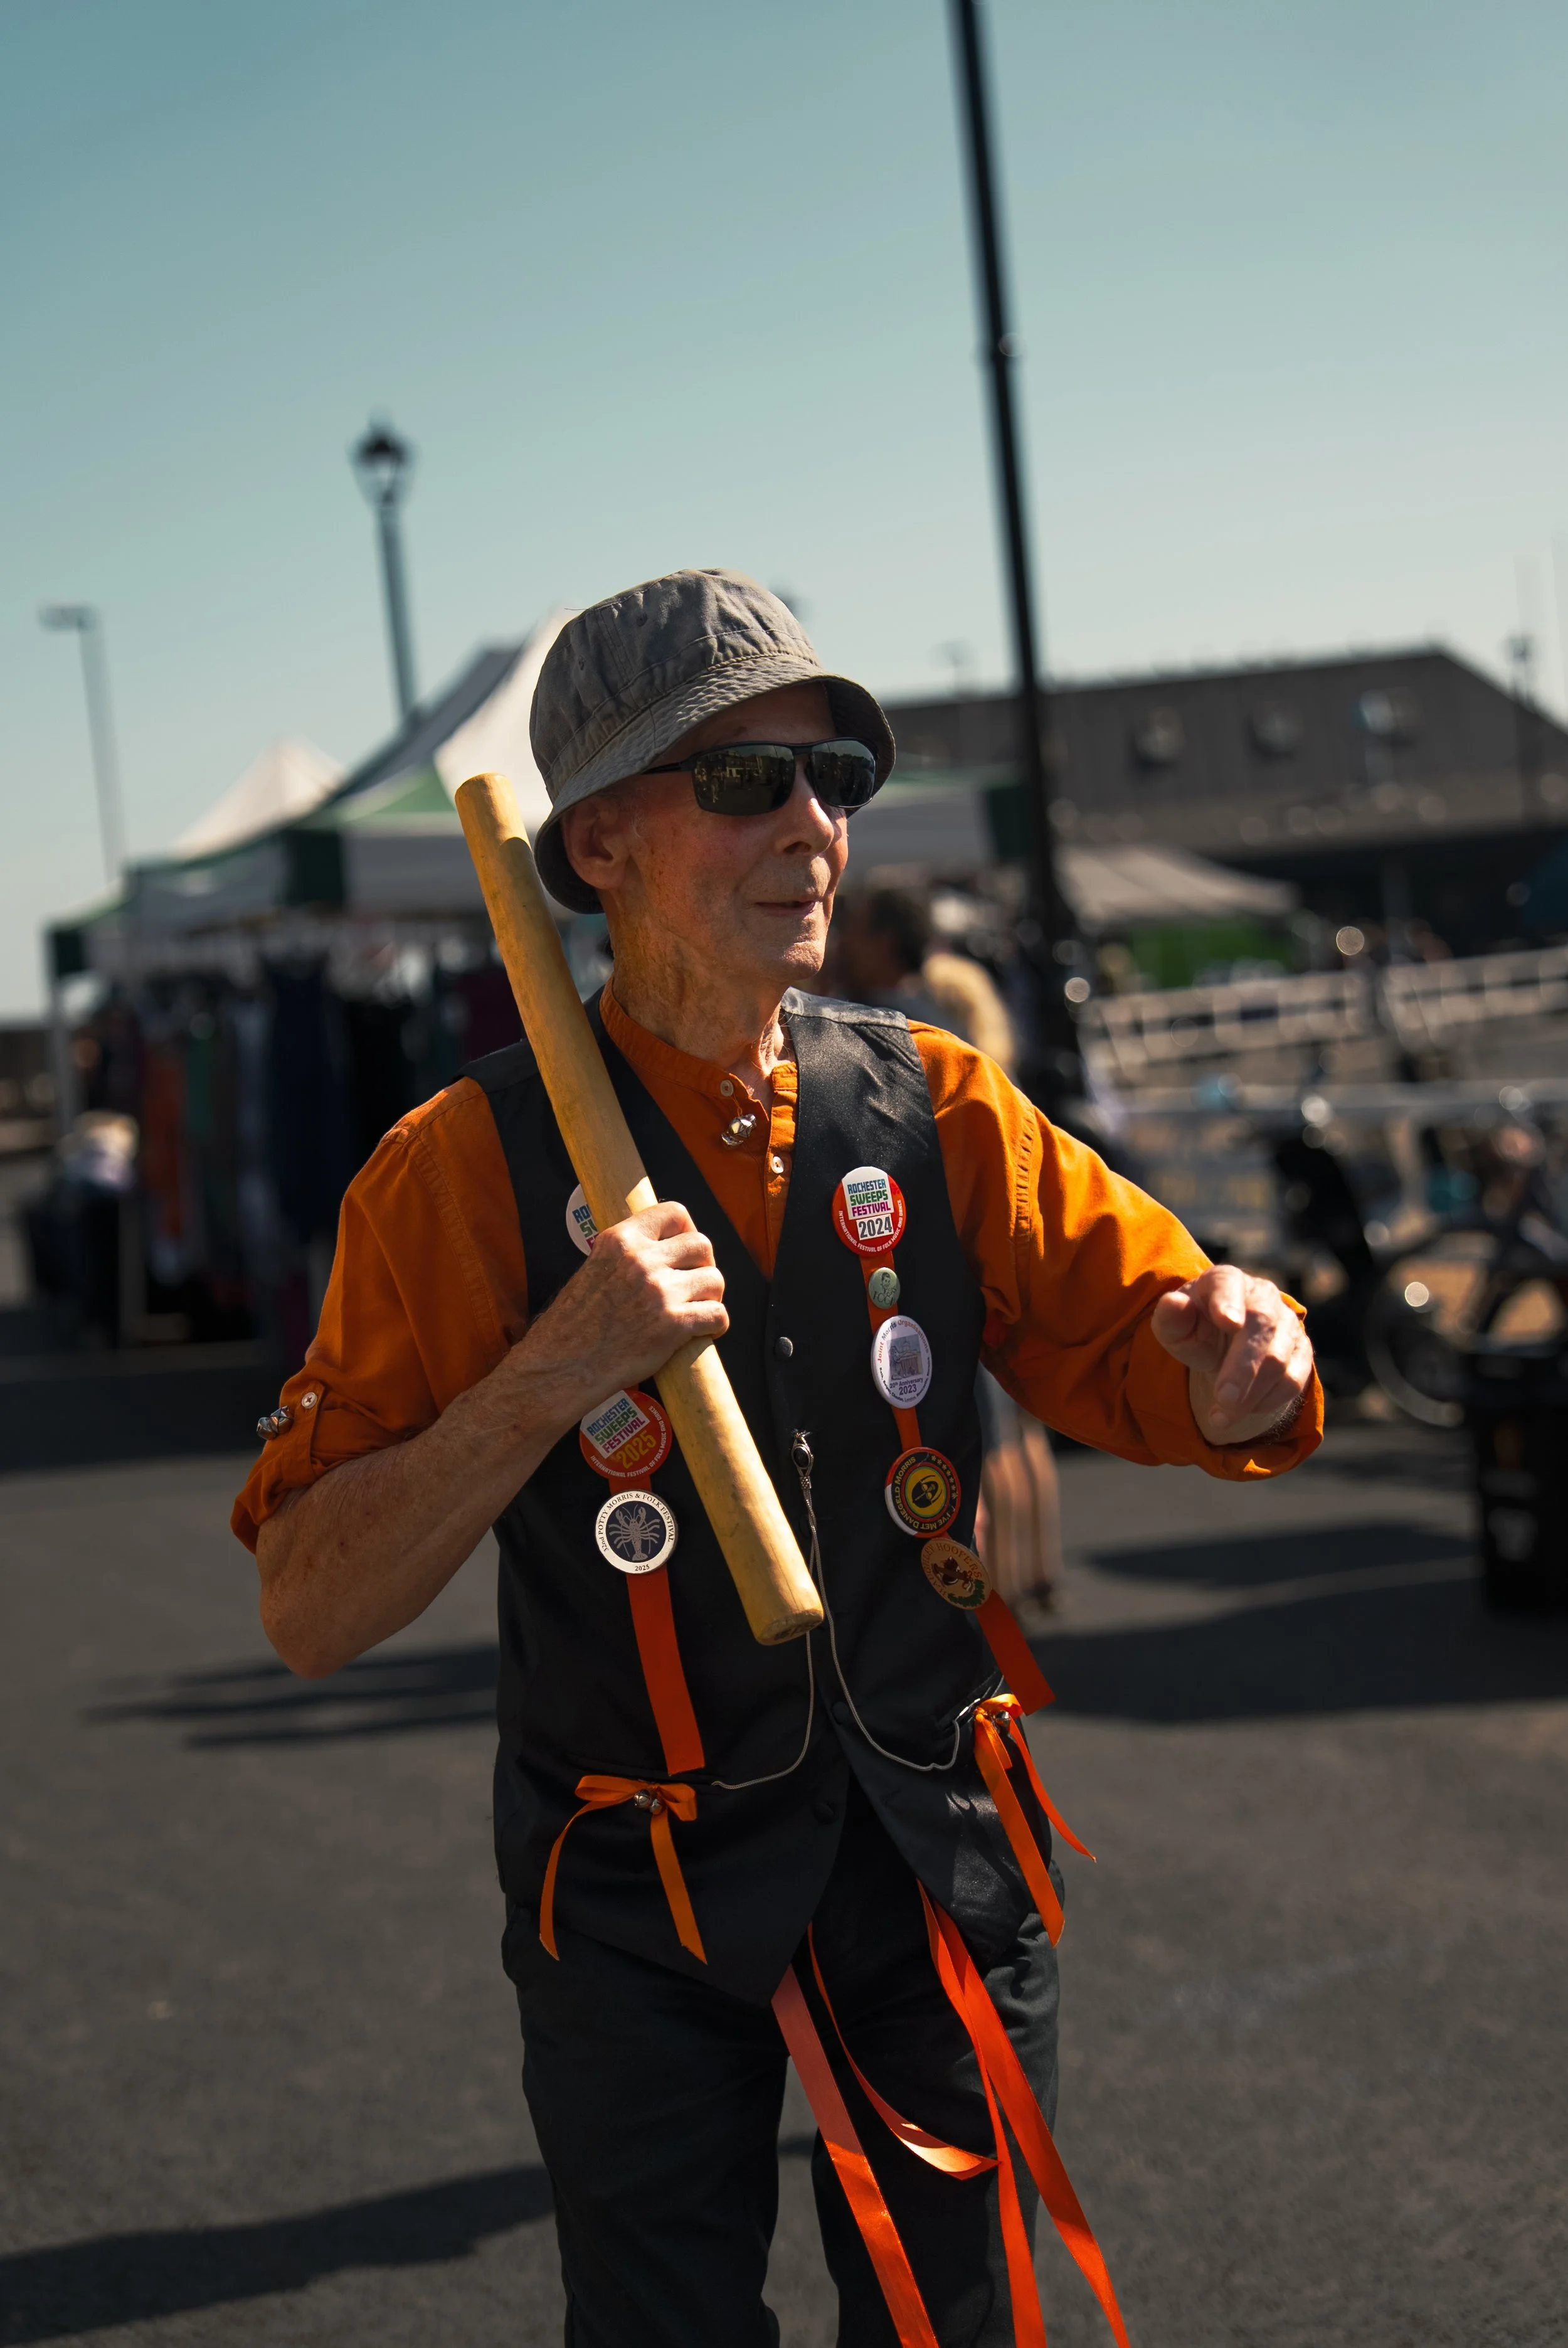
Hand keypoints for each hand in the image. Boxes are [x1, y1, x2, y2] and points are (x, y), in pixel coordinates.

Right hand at [512, 1200, 727, 1430]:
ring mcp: (659, 1293)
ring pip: (715, 1280)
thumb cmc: (573, 1326)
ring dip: (711, 1296)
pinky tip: (703, 1331)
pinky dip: (716, 1325)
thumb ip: (626, 1257)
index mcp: (620, 1240)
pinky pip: (718, 1315)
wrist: (561, 1367)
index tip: (684, 1251)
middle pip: (702, 1245)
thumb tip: (662, 1252)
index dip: (687, 1231)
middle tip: (693, 1285)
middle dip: (704, 1265)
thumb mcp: (593, 1270)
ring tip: (697, 1309)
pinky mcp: (673, 1326)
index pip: (674, 1212)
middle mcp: (641, 1261)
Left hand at [1150, 1264, 1313, 1445]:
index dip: (1229, 1302)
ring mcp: (1287, 1323)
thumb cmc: (1196, 1328)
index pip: (1229, 1284)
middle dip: (1242, 1368)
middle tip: (1222, 1400)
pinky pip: (1294, 1379)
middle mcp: (1262, 1296)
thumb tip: (1173, 1303)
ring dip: (1250, 1394)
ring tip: (1220, 1417)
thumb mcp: (1175, 1325)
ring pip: (1279, 1359)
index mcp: (1226, 1281)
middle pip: (1261, 1326)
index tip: (1228, 1322)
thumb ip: (1171, 1317)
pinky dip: (1268, 1400)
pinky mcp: (1301, 1351)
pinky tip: (1245, 1410)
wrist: (1226, 1341)